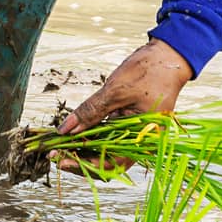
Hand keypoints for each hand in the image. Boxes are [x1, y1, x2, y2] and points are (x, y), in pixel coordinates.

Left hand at [56, 38, 192, 172]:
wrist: (169, 56)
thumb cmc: (149, 72)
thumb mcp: (115, 91)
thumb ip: (90, 112)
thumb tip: (65, 130)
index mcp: (144, 140)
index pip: (110, 164)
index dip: (83, 165)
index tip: (60, 160)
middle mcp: (139, 142)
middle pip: (104, 161)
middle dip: (78, 159)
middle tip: (53, 154)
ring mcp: (133, 134)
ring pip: (103, 150)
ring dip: (80, 149)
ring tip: (58, 145)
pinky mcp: (126, 125)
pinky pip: (105, 137)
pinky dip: (88, 137)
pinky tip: (70, 134)